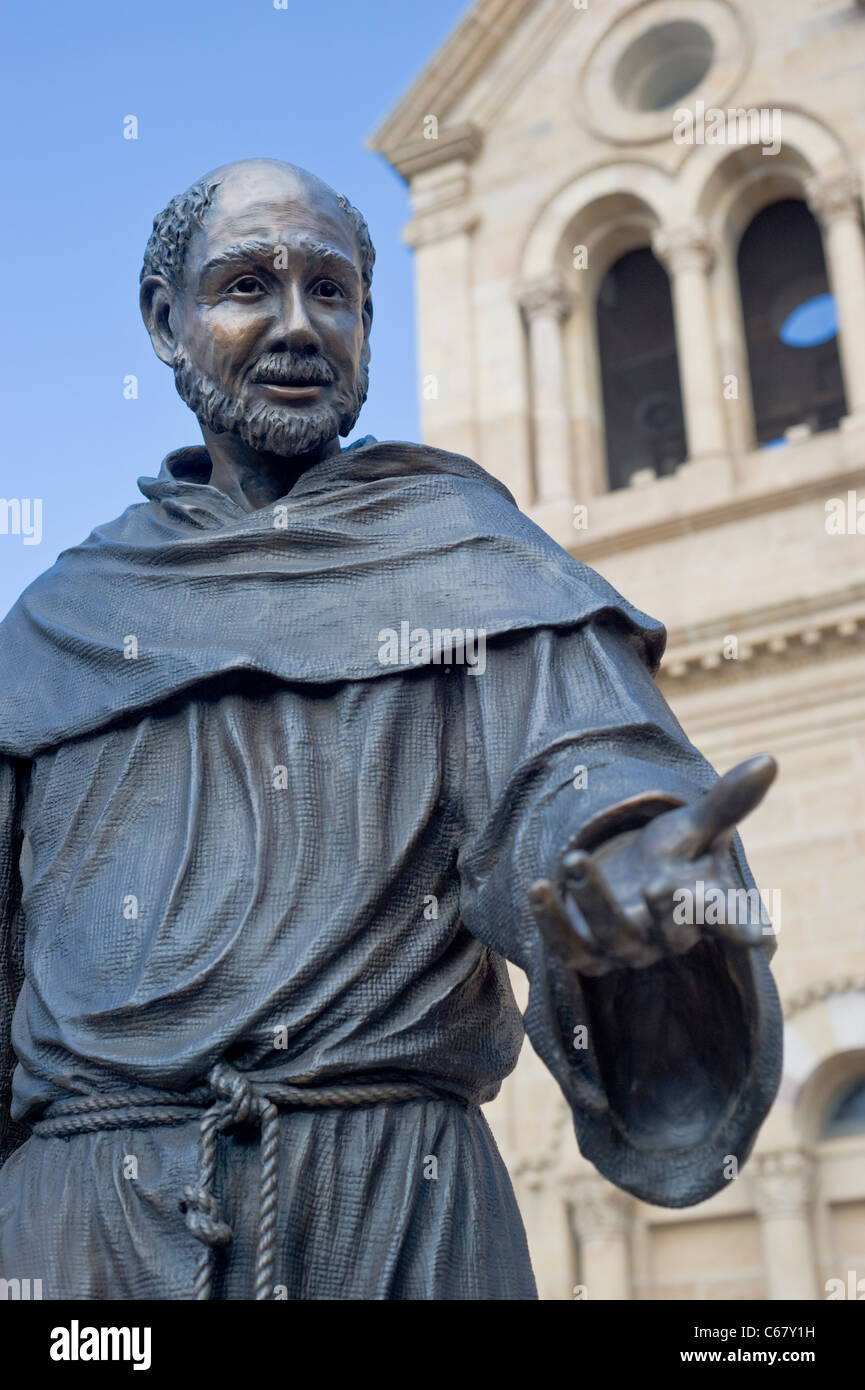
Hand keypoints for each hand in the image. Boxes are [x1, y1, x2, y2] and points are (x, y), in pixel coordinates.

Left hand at [529, 754, 776, 975]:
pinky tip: (538, 887)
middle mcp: (669, 937)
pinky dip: (551, 922)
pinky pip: (568, 950)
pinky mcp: (586, 953)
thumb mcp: (695, 825)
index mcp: (704, 910)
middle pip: (673, 939)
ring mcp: (627, 949)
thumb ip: (729, 800)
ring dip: (595, 903)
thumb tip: (768, 760)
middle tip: (656, 882)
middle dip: (666, 913)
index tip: (756, 934)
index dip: (740, 927)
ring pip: (614, 941)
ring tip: (578, 860)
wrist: (623, 876)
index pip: (727, 922)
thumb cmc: (670, 854)